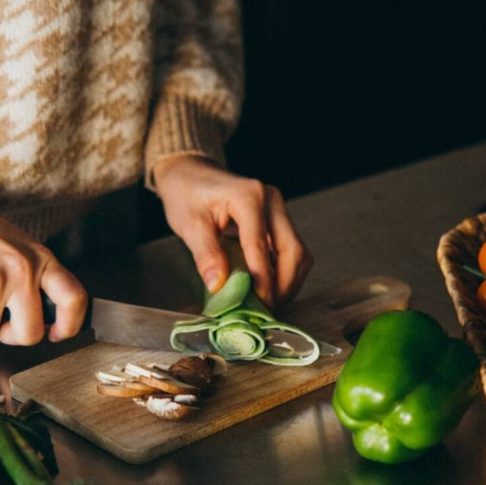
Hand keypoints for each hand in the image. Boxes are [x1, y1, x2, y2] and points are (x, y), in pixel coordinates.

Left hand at [153, 156, 312, 305]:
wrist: (190, 174)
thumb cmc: (186, 195)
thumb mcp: (189, 225)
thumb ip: (206, 255)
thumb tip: (219, 286)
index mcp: (249, 197)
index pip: (261, 247)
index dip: (262, 281)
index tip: (258, 306)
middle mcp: (271, 200)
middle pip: (293, 250)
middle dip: (284, 285)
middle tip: (267, 310)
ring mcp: (278, 209)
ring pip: (298, 253)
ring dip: (288, 282)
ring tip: (269, 303)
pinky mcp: (278, 220)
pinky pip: (290, 250)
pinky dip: (284, 273)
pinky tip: (269, 288)